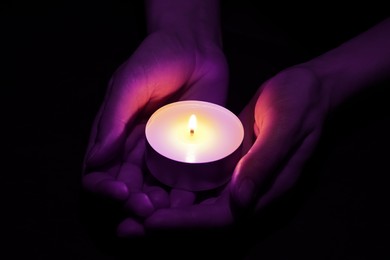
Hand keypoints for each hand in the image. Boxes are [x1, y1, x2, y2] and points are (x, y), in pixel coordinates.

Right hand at [82, 30, 227, 234]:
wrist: (195, 50)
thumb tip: (95, 162)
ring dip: (157, 208)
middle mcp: (137, 154)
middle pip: (127, 190)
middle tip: (144, 206)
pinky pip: (187, 182)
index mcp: (114, 139)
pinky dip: (185, 197)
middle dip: (132, 204)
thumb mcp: (128, 85)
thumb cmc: (155, 61)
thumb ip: (112, 120)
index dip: (103, 187)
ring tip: (163, 210)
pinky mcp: (193, 156)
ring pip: (156, 193)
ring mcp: (165, 157)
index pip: (98, 173)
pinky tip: (188, 202)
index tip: (118, 191)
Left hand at [141, 67, 328, 231]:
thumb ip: (264, 163)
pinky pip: (199, 186)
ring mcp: (238, 181)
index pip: (223, 218)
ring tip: (129, 213)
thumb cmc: (300, 104)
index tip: (151, 223)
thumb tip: (239, 202)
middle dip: (166, 227)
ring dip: (165, 214)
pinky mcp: (228, 166)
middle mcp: (250, 194)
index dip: (187, 225)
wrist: (307, 91)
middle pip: (204, 221)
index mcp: (267, 191)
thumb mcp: (285, 126)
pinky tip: (150, 189)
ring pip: (198, 207)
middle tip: (126, 228)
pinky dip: (174, 193)